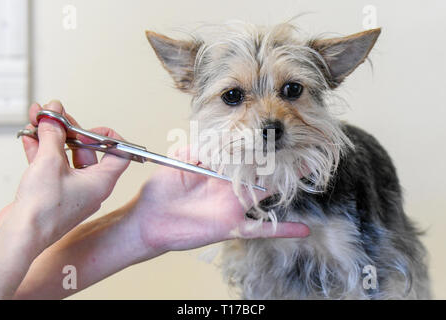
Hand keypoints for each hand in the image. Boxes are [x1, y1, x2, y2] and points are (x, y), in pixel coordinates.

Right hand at [0, 101, 129, 255]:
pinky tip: (30, 138)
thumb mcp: (50, 162)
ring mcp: (72, 191)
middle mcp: (91, 187)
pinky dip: (43, 152)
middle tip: (56, 117)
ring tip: (38, 122)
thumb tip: (55, 116)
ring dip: (51, 139)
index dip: (109, 138)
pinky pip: (53, 167)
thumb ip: (53, 135)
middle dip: (69, 131)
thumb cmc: (42, 211)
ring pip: (66, 157)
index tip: (92, 128)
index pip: (120, 155)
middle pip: (88, 151)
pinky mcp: (54, 194)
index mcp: (102, 182)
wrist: (20, 236)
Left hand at [130, 148, 309, 255]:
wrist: (149, 220)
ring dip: (288, 183)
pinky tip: (303, 230)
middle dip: (282, 156)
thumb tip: (212, 135)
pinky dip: (282, 230)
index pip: (245, 151)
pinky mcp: (232, 226)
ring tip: (311, 171)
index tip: (276, 126)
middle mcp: (231, 185)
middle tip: (304, 140)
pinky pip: (261, 230)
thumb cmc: (160, 190)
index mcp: (219, 168)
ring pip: (266, 193)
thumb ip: (195, 148)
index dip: (260, 141)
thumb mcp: (176, 162)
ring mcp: (234, 206)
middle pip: (262, 169)